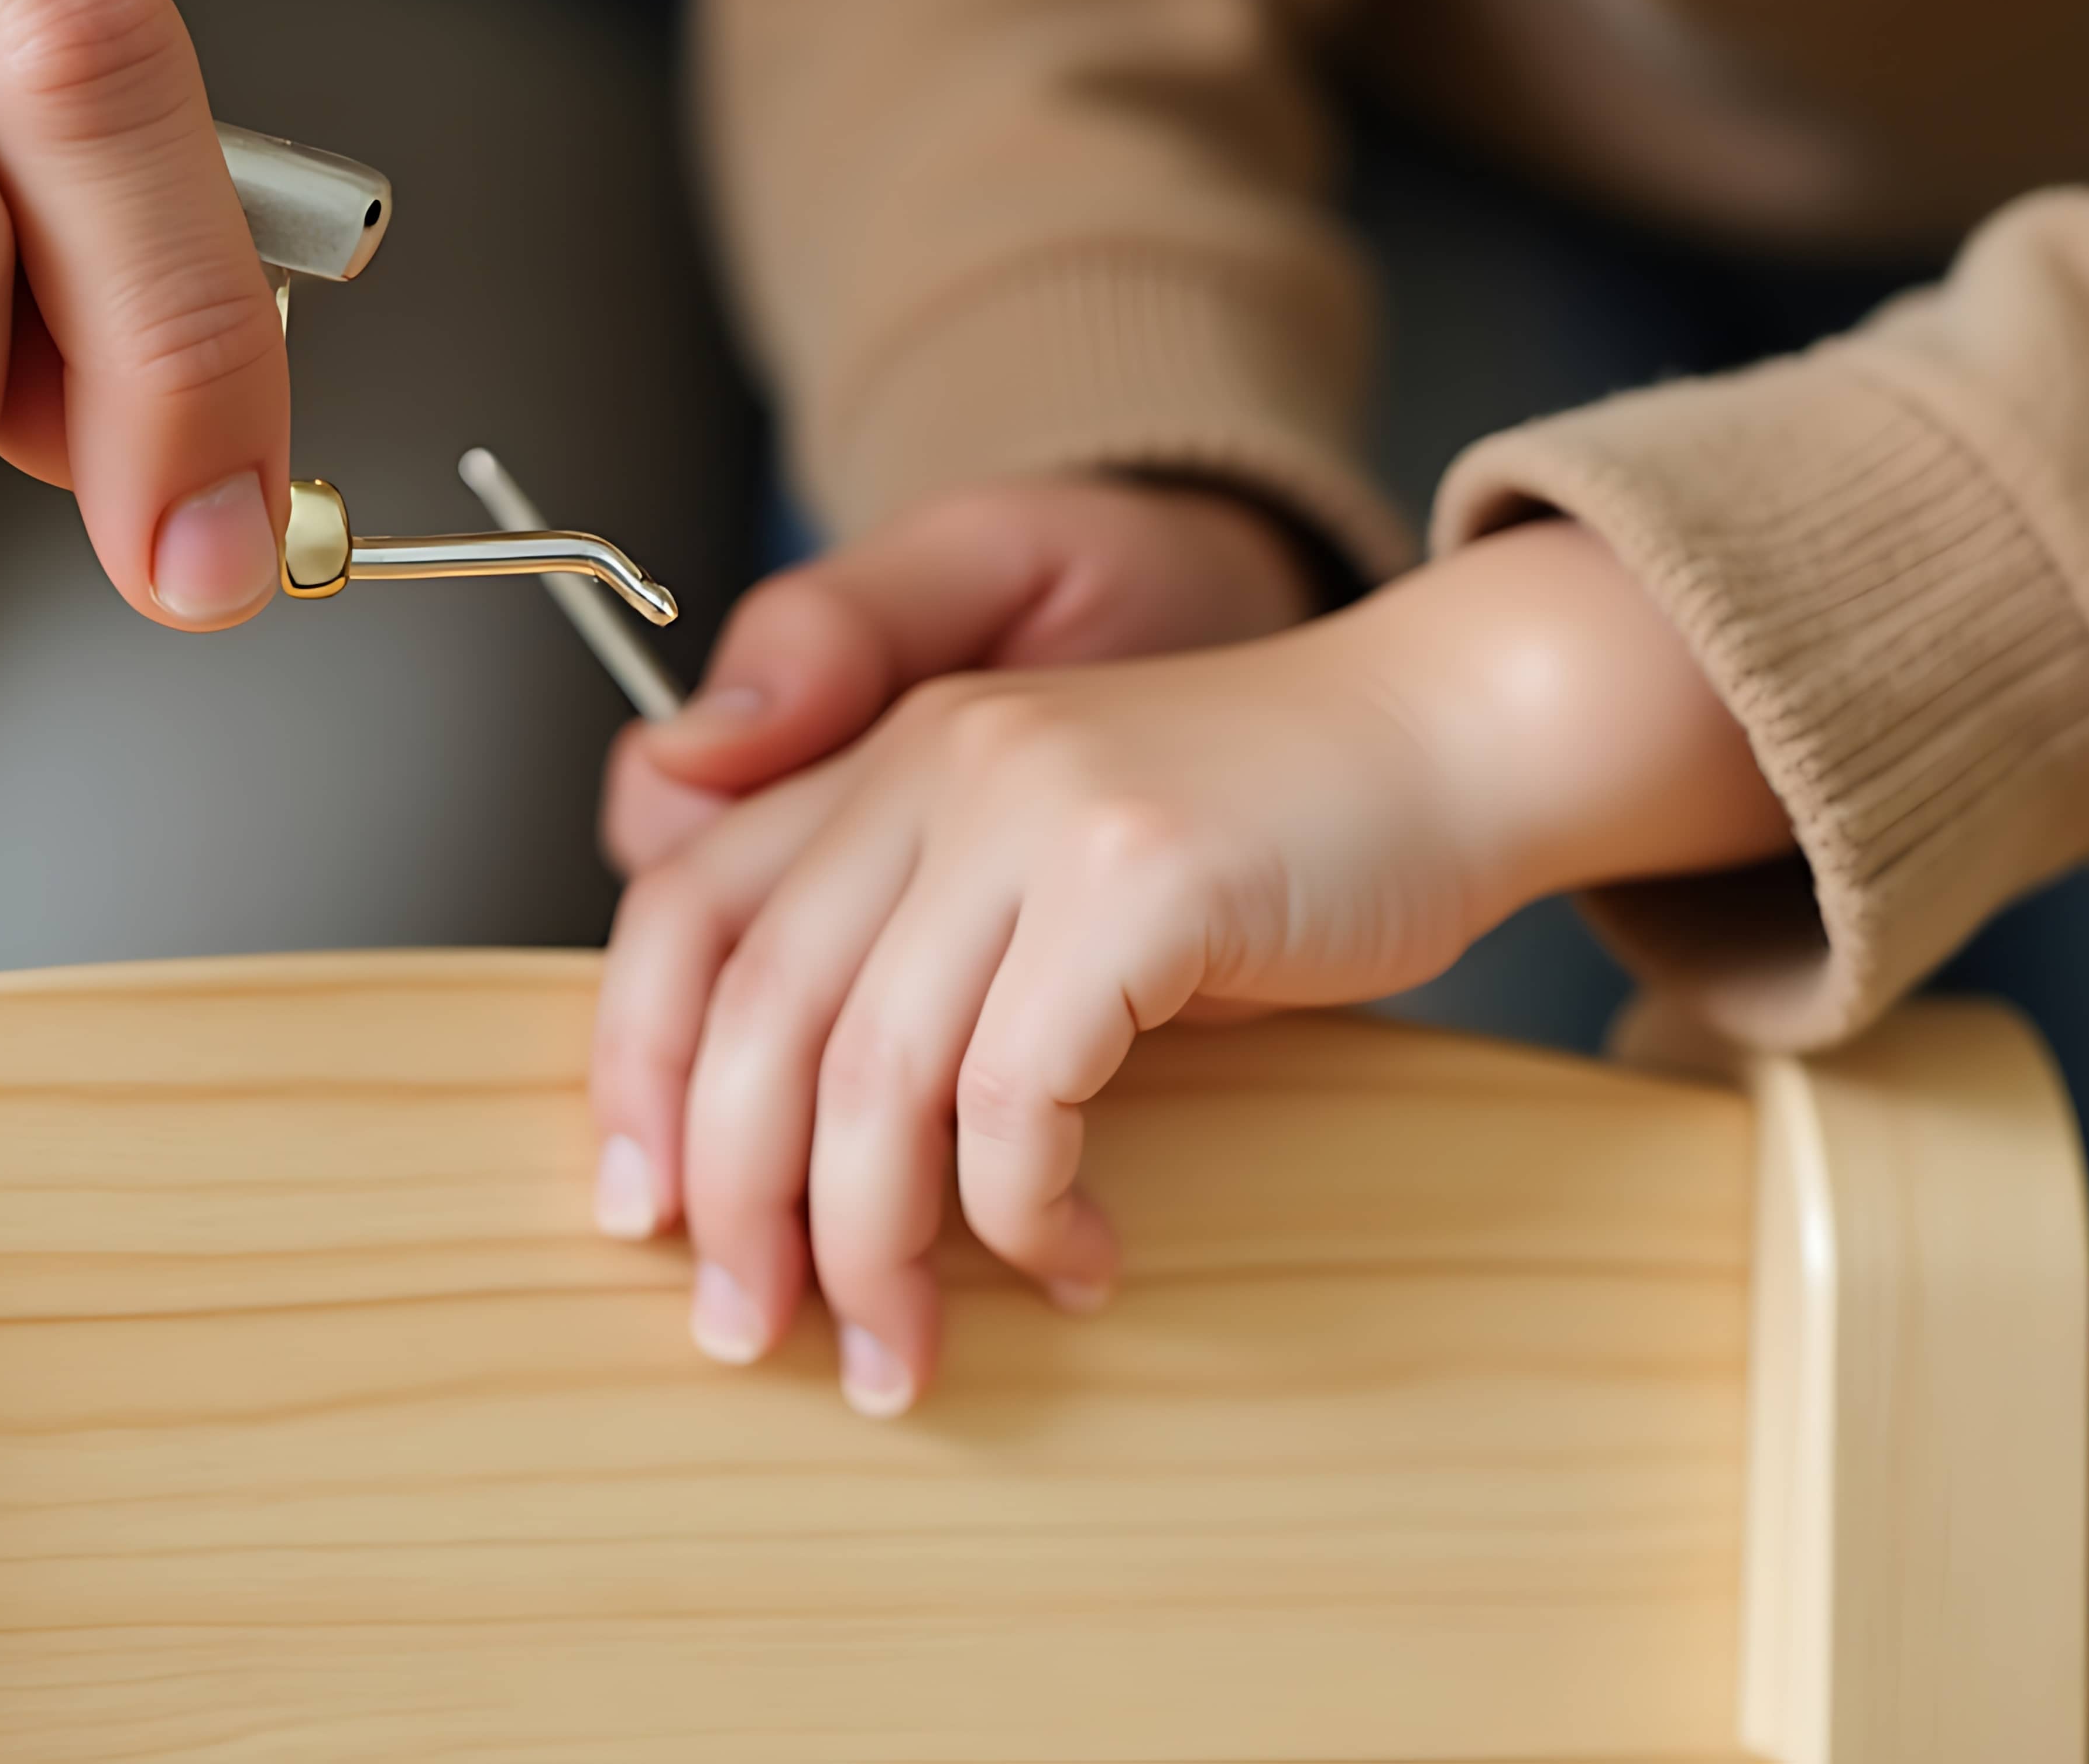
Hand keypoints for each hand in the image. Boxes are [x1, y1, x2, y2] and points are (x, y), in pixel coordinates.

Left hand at [589, 519, 1788, 1416]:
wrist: (1449, 735)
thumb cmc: (1258, 829)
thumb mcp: (1047, 857)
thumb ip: (921, 939)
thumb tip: (787, 1136)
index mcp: (891, 751)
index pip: (683, 909)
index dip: (638, 1070)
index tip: (640, 1210)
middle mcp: (937, 759)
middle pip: (759, 1014)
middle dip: (737, 1202)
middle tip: (748, 1330)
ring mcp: (1033, 809)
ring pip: (875, 1077)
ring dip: (875, 1249)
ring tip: (900, 1352)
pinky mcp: (1138, 878)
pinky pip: (1022, 1096)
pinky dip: (1026, 1213)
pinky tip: (1074, 1259)